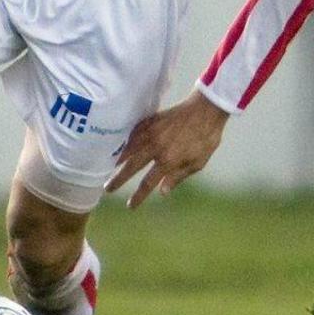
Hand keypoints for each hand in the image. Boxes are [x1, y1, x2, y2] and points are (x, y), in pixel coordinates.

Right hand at [106, 89, 229, 209]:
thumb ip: (178, 177)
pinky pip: (133, 132)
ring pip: (129, 148)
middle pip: (132, 167)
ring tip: (107, 168)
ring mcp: (151, 133)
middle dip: (119, 179)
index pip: (148, 183)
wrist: (206, 109)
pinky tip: (120, 145)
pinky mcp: (151, 121)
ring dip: (117, 160)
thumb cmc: (206, 138)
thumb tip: (161, 192)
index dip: (138, 196)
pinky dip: (125, 141)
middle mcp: (156, 147)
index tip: (129, 205)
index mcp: (168, 160)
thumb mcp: (197, 163)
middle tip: (107, 188)